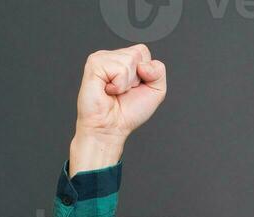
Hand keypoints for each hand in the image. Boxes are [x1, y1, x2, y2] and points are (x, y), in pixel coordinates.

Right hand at [69, 45, 167, 174]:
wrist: (111, 128)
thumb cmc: (128, 112)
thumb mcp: (155, 91)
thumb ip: (159, 72)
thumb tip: (143, 65)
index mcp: (123, 59)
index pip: (143, 51)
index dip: (146, 72)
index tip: (134, 87)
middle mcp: (111, 56)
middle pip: (138, 53)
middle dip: (137, 78)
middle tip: (123, 91)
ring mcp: (101, 58)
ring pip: (129, 60)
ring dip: (127, 83)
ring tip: (115, 91)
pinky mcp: (94, 65)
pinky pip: (120, 69)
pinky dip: (119, 85)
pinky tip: (108, 91)